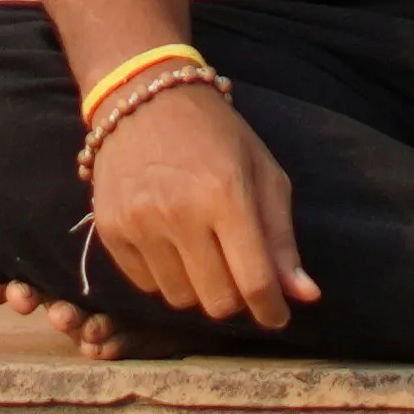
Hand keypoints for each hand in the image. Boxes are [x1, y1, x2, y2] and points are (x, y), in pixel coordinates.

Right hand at [83, 84, 314, 331]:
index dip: (271, 310)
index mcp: (226, 196)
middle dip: (235, 298)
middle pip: (217, 301)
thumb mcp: (262, 173)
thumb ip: (281, 239)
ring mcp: (139, 223)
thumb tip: (304, 296)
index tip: (276, 316)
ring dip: (197, 287)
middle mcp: (179, 213)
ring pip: (179, 300)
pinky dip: (164, 276)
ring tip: (200, 251)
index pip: (255, 282)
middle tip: (236, 272)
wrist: (143, 98)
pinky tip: (169, 242)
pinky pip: (145, 285)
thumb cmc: (215, 134)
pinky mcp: (110, 229)